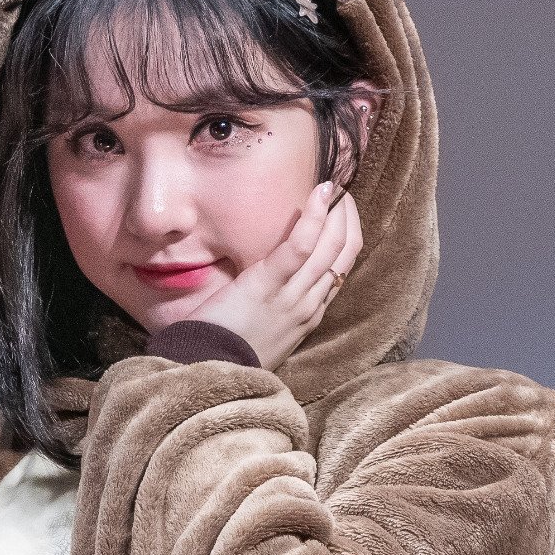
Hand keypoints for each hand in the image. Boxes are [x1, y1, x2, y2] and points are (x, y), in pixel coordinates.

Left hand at [180, 182, 362, 371]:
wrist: (207, 371)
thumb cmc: (226, 351)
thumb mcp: (262, 332)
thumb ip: (274, 306)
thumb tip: (270, 280)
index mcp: (308, 315)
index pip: (339, 270)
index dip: (346, 237)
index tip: (343, 213)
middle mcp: (309, 305)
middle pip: (343, 255)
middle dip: (347, 218)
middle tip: (343, 190)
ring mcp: (293, 296)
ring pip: (331, 247)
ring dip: (337, 211)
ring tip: (334, 184)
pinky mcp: (268, 285)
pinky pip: (300, 246)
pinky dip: (314, 217)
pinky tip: (320, 191)